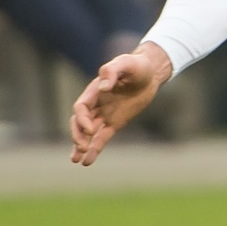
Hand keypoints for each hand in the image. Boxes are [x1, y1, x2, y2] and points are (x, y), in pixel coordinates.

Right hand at [69, 43, 172, 165]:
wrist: (150, 73)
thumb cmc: (136, 65)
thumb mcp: (125, 63)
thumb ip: (112, 71)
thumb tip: (104, 88)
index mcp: (94, 91)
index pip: (81, 108)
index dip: (82, 120)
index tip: (90, 129)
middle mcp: (96, 104)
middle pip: (79, 122)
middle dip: (78, 135)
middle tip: (82, 147)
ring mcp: (104, 114)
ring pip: (88, 133)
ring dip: (81, 145)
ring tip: (77, 160)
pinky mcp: (115, 122)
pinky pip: (102, 137)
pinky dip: (95, 149)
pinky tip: (87, 162)